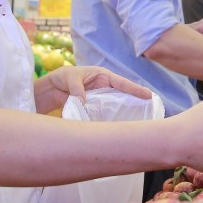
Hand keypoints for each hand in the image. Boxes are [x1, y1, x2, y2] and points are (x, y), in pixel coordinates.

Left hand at [36, 66, 150, 112]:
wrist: (52, 88)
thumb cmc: (63, 77)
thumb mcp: (70, 78)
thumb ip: (77, 89)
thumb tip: (83, 101)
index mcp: (103, 75)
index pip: (121, 82)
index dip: (134, 89)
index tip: (147, 95)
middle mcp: (105, 87)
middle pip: (123, 95)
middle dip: (135, 101)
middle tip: (149, 109)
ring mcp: (101, 98)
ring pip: (116, 105)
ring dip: (124, 111)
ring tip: (137, 120)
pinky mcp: (95, 107)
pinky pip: (106, 113)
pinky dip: (111, 118)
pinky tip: (116, 127)